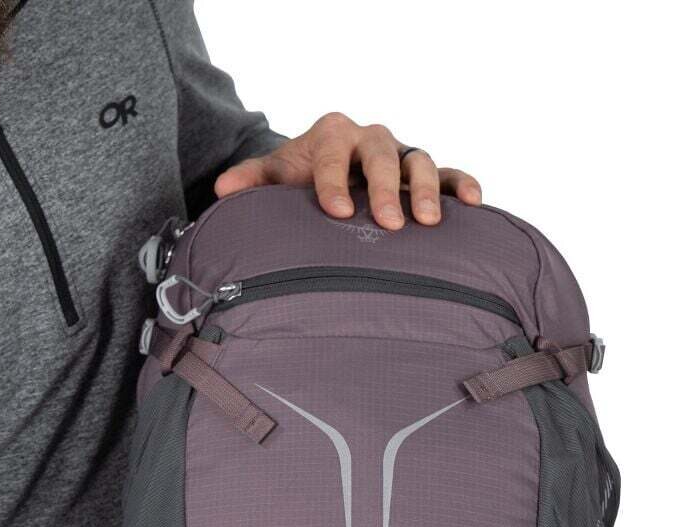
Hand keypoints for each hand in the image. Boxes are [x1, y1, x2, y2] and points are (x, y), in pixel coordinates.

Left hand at [215, 112, 481, 230]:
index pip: (333, 154)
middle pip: (383, 155)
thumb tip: (223, 190)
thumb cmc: (303, 179)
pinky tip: (472, 204)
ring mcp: (402, 156)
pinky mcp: (425, 175)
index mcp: (333, 135)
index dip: (334, 181)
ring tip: (427, 222)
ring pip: (420, 161)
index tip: (336, 211)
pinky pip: (451, 173)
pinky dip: (462, 185)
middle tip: (388, 223)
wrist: (329, 174)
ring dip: (427, 189)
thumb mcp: (276, 177)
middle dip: (385, 189)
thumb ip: (252, 181)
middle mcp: (371, 140)